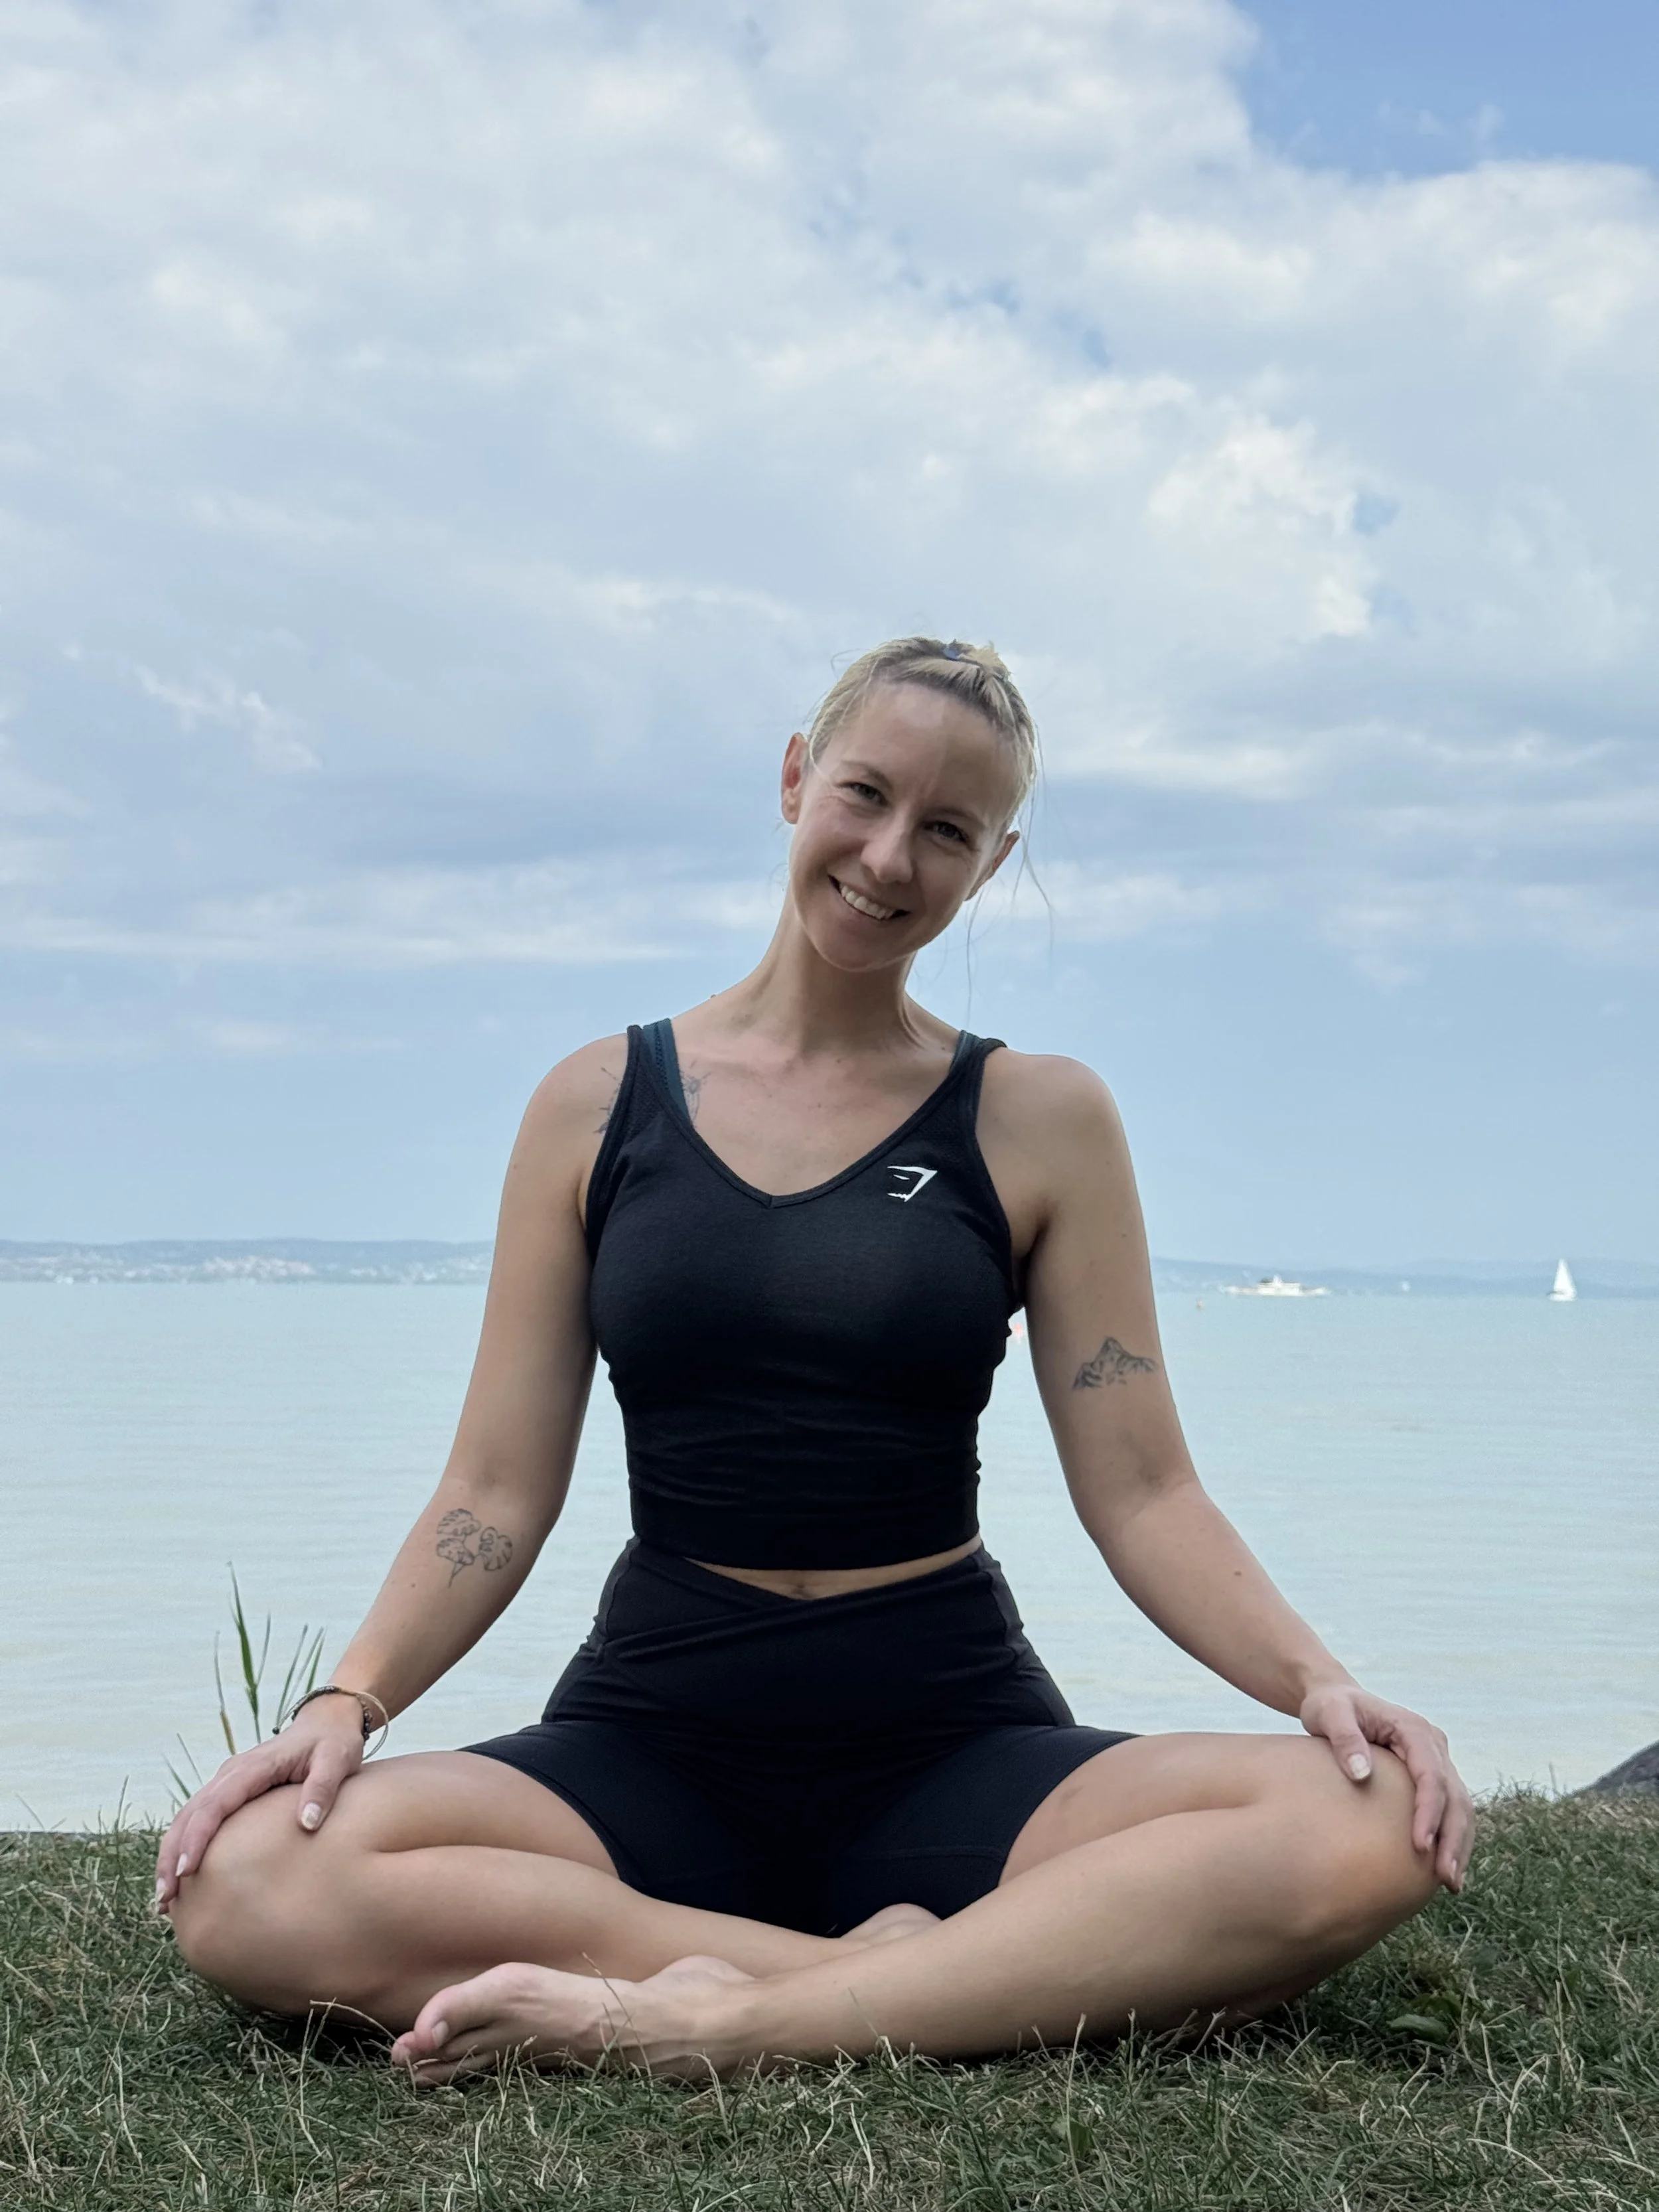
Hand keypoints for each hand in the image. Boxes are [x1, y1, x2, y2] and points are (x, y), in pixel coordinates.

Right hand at [154, 1696, 365, 1910]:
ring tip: (164, 1900)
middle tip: (164, 1900)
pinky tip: (182, 1879)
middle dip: (172, 1855)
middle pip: (190, 1815)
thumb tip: (306, 1824)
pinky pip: (199, 1820)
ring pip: (188, 1819)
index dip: (197, 1838)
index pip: (215, 1804)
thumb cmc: (333, 1742)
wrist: (327, 1722)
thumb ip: (322, 1788)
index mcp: (253, 1767)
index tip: (186, 1872)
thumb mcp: (337, 1760)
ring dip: (172, 1855)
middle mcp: (232, 1774)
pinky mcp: (230, 1794)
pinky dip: (184, 1847)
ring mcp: (228, 1783)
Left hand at [1299, 1680, 1473, 1890]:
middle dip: (1453, 1837)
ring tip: (1450, 1883)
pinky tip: (1443, 1868)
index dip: (1429, 1811)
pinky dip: (1450, 1837)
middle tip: (1446, 1878)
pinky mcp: (1431, 1775)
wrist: (1337, 1700)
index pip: (1431, 1774)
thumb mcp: (1329, 1713)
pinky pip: (1448, 1809)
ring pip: (1459, 1806)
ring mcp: (1436, 1760)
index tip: (1420, 1846)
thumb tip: (1361, 1774)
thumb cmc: (1330, 1706)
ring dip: (1458, 1843)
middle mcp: (1433, 1744)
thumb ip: (1344, 1738)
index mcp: (1413, 1728)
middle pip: (1454, 1795)